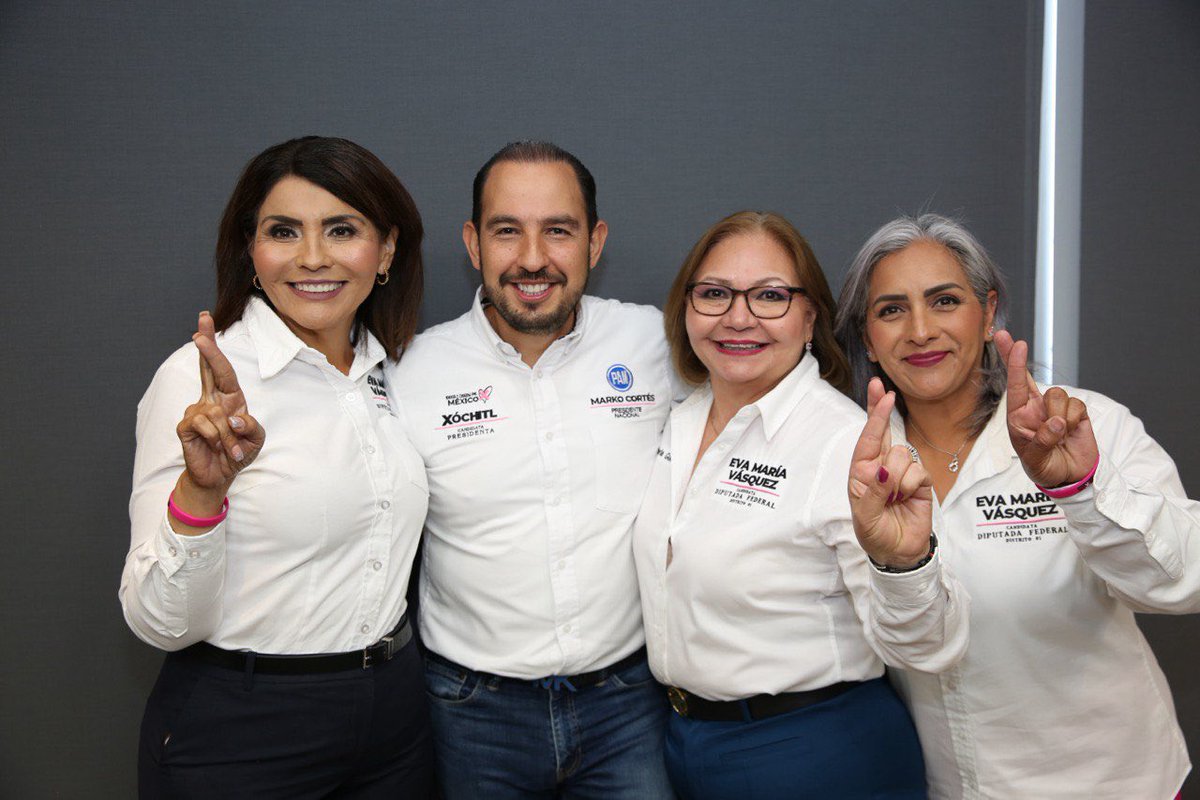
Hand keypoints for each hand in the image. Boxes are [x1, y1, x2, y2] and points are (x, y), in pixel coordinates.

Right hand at [176, 312, 264, 492]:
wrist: (220, 476)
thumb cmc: (238, 452)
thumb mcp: (256, 439)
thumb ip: (251, 426)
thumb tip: (232, 416)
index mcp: (228, 397)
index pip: (221, 367)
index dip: (213, 346)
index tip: (205, 322)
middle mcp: (210, 399)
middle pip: (207, 367)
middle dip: (207, 343)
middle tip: (203, 317)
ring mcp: (195, 411)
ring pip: (217, 414)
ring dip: (230, 437)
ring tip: (231, 450)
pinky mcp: (185, 426)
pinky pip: (206, 426)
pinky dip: (219, 440)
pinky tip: (216, 449)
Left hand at [848, 378, 935, 567]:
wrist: (899, 552)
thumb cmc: (875, 533)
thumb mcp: (865, 517)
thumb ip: (873, 492)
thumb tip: (884, 469)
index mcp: (861, 472)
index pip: (867, 439)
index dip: (874, 416)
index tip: (881, 393)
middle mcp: (880, 467)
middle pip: (884, 432)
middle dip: (882, 411)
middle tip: (882, 389)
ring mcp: (901, 472)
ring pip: (902, 454)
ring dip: (897, 477)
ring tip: (894, 499)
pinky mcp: (920, 481)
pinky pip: (917, 470)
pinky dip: (911, 485)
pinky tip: (907, 498)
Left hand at [994, 330, 1097, 487]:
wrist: (1069, 478)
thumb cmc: (1044, 468)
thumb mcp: (1035, 460)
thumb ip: (1042, 440)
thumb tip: (1057, 421)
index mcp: (1018, 417)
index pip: (1014, 387)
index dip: (1013, 364)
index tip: (1013, 344)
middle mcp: (1035, 408)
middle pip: (1028, 376)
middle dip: (1017, 358)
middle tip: (1013, 341)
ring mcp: (1056, 409)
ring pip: (1057, 394)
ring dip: (1058, 414)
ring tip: (1059, 434)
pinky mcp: (1077, 413)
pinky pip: (1077, 406)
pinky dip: (1075, 420)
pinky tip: (1071, 433)